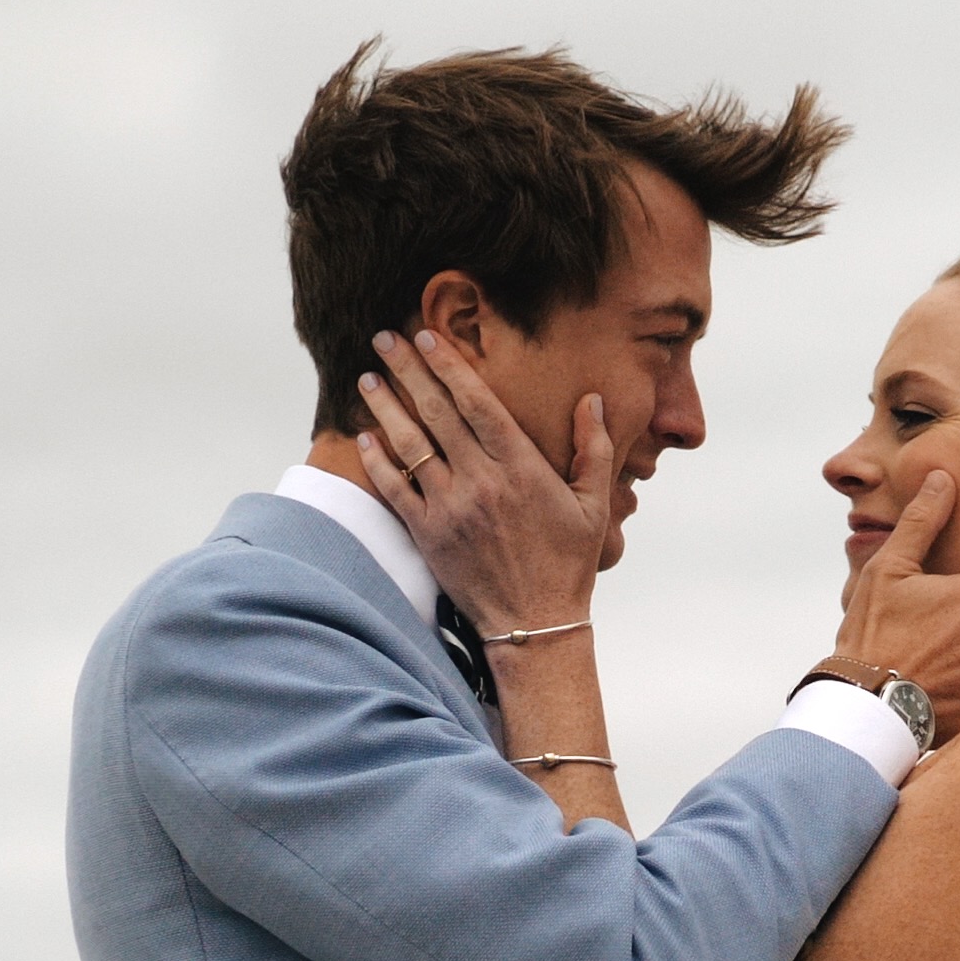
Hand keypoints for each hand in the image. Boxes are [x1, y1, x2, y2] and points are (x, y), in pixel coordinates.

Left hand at [350, 329, 614, 635]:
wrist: (534, 624)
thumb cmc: (567, 563)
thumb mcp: (594, 505)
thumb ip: (592, 449)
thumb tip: (591, 401)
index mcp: (521, 468)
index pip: (477, 403)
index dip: (449, 365)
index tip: (427, 336)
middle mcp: (481, 482)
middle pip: (436, 413)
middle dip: (408, 371)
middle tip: (384, 339)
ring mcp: (450, 508)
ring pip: (409, 445)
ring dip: (385, 407)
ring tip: (367, 378)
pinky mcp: (428, 535)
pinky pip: (394, 489)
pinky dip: (376, 460)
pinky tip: (365, 436)